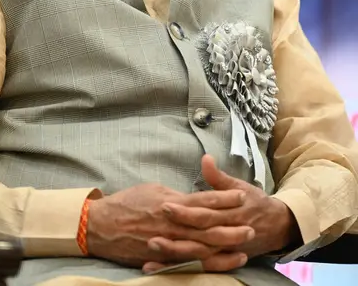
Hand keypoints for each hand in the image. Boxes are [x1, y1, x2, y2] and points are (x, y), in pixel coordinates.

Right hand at [87, 182, 251, 270]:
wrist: (102, 225)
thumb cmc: (127, 203)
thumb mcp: (152, 190)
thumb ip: (174, 196)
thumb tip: (190, 198)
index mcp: (171, 203)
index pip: (203, 200)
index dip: (223, 198)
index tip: (240, 195)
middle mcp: (173, 225)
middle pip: (208, 226)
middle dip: (231, 225)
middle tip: (251, 224)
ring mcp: (169, 243)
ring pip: (202, 247)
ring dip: (224, 248)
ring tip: (244, 247)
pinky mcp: (163, 258)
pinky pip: (189, 263)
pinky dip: (206, 265)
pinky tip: (220, 264)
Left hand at [144, 155, 300, 270]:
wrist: (276, 226)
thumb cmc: (253, 202)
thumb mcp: (239, 186)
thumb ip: (219, 177)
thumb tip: (206, 159)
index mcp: (229, 213)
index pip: (204, 213)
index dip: (185, 211)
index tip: (165, 205)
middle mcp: (226, 234)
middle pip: (198, 236)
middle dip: (175, 235)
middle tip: (151, 231)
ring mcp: (222, 250)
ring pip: (196, 254)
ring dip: (174, 254)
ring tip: (151, 248)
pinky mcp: (220, 259)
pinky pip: (197, 267)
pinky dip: (177, 268)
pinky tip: (157, 267)